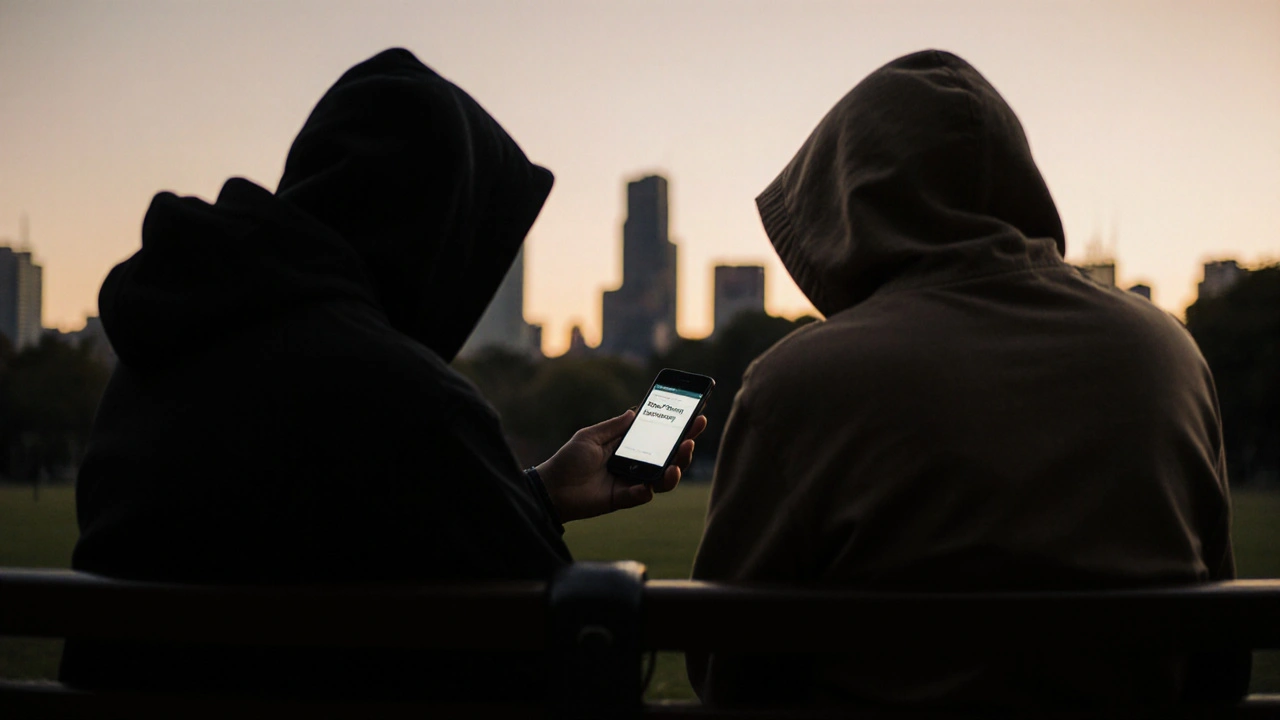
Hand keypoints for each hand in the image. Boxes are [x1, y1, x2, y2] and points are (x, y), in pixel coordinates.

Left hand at [536, 410, 707, 521]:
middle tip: (692, 438)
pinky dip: (646, 491)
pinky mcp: (624, 499)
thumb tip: (634, 411)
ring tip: (677, 464)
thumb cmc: (569, 460)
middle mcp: (634, 465)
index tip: (695, 417)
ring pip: (662, 479)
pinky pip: (642, 496)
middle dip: (684, 448)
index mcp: (628, 447)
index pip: (658, 437)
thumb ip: (614, 427)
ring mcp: (631, 483)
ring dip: (674, 471)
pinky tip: (646, 486)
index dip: (677, 429)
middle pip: (668, 458)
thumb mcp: (591, 436)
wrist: (553, 488)